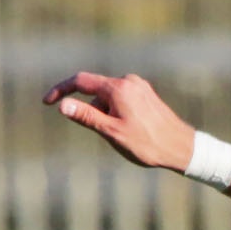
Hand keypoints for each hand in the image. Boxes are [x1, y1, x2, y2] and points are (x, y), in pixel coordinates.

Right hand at [44, 71, 193, 171]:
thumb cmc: (147, 143)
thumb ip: (86, 116)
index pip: (80, 81)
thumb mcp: (111, 131)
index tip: (47, 102)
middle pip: (94, 90)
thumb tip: (62, 105)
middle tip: (106, 133)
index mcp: (119, 88)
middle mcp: (129, 81)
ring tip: (124, 134)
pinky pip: (121, 99)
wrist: (182, 148)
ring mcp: (140, 86)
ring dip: (104, 113)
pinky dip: (115, 112)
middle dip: (90, 110)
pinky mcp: (146, 94)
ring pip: (108, 97)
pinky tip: (131, 130)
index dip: (61, 90)